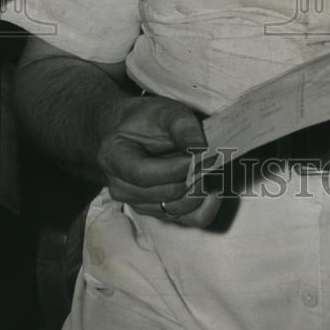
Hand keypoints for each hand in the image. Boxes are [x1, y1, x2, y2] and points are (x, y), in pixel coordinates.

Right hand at [97, 95, 220, 226]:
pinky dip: (205, 205)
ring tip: (213, 167)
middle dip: (193, 175)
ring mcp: (139, 203)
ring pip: (178, 208)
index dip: (175, 168)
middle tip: (214, 156)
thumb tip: (200, 147)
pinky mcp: (157, 212)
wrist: (136, 132)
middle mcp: (122, 187)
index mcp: (114, 157)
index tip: (200, 154)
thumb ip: (182, 126)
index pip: (144, 175)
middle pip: (165, 193)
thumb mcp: (165, 111)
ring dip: (200, 189)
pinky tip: (215, 188)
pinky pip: (187, 219)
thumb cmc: (148, 120)